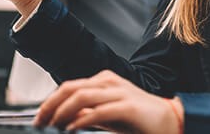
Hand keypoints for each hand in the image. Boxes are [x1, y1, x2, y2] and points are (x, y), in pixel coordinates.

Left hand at [34, 70, 183, 133]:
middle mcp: (109, 82)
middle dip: (50, 105)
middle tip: (39, 122)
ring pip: (81, 95)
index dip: (50, 102)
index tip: (39, 118)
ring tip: (54, 125)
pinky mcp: (128, 106)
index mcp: (103, 81)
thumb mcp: (107, 116)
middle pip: (70, 88)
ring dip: (62, 112)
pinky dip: (81, 120)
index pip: (68, 87)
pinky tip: (72, 129)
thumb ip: (87, 114)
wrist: (170, 121)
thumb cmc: (139, 120)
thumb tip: (64, 118)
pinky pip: (99, 110)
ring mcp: (119, 92)